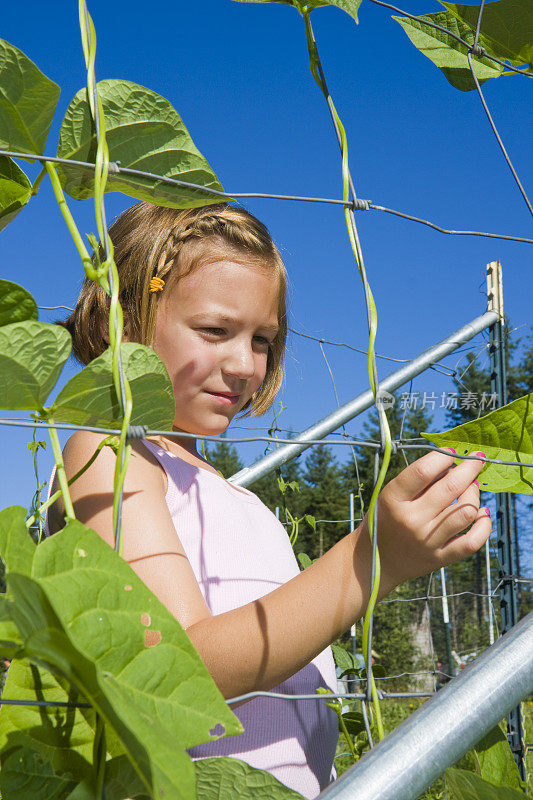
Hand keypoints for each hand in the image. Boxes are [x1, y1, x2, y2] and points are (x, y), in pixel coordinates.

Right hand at [366, 448, 491, 593]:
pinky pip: (472, 542)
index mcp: (393, 500)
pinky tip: (482, 513)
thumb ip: (418, 480)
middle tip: (476, 459)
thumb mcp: (390, 495)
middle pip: (450, 488)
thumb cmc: (386, 520)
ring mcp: (427, 541)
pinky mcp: (440, 558)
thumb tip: (452, 463)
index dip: (443, 456)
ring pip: (466, 511)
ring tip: (472, 486)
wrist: (376, 561)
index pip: (423, 471)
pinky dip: (483, 525)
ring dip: (474, 493)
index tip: (452, 452)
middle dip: (469, 468)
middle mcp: (411, 520)